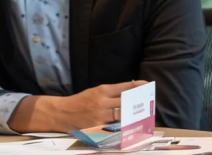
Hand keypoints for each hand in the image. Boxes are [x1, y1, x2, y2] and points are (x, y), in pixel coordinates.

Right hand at [8, 80, 147, 132]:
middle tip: (149, 102)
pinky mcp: (98, 126)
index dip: (137, 86)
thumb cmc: (80, 101)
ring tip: (144, 115)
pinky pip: (114, 126)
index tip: (147, 85)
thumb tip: (128, 91)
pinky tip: (130, 126)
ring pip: (122, 114)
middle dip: (138, 101)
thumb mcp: (95, 91)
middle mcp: (103, 101)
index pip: (124, 86)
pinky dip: (123, 126)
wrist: (63, 113)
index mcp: (102, 90)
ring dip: (133, 115)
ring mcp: (101, 115)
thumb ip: (110, 92)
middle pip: (126, 101)